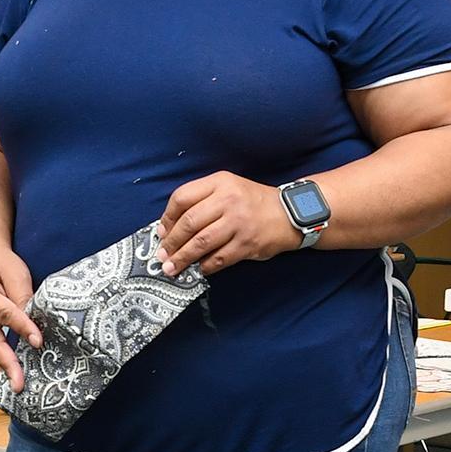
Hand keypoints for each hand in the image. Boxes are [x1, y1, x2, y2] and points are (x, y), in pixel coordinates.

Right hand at [0, 249, 40, 391]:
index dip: (22, 328)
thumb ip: (23, 297)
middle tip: (19, 383)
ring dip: (3, 368)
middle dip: (8, 363)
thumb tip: (34, 322)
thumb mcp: (15, 273)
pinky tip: (9, 375)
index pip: (5, 314)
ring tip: (16, 385)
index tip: (38, 342)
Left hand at [158, 172, 298, 276]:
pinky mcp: (247, 243)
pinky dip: (205, 266)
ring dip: (182, 258)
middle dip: (171, 242)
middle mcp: (228, 199)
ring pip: (201, 242)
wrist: (289, 213)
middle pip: (189, 222)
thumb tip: (170, 228)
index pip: (182, 197)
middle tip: (162, 256)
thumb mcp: (228, 188)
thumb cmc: (252, 202)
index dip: (167, 218)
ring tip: (171, 268)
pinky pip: (218, 258)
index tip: (161, 232)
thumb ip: (202, 201)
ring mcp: (238, 222)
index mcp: (220, 182)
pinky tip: (198, 269)